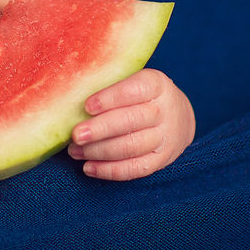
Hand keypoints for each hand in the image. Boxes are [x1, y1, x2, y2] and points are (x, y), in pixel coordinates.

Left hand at [68, 69, 193, 180]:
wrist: (179, 116)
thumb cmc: (141, 94)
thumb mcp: (133, 79)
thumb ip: (109, 83)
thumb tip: (70, 94)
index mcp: (157, 85)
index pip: (134, 90)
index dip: (110, 98)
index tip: (87, 106)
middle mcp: (165, 110)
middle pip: (131, 121)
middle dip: (100, 130)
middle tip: (76, 135)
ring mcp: (166, 137)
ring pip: (131, 147)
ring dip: (100, 151)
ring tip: (75, 151)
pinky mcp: (162, 160)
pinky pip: (135, 169)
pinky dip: (110, 170)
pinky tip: (89, 167)